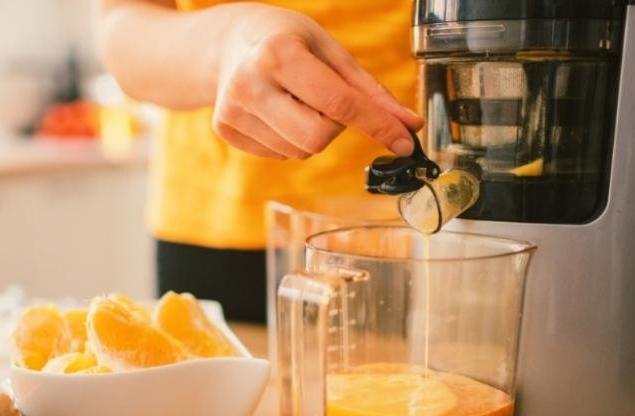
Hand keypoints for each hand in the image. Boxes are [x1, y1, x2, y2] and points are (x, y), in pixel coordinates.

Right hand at [213, 4, 422, 159]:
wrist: (229, 43)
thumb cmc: (287, 40)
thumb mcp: (331, 52)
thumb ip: (370, 92)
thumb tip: (409, 126)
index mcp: (278, 54)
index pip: (338, 103)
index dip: (377, 125)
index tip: (404, 142)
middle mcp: (249, 84)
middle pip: (317, 138)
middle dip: (334, 127)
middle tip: (323, 100)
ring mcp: (232, 111)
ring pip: (300, 151)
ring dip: (311, 133)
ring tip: (295, 101)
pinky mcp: (225, 130)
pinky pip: (280, 156)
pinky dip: (289, 140)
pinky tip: (277, 113)